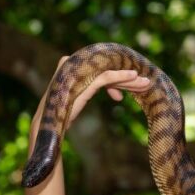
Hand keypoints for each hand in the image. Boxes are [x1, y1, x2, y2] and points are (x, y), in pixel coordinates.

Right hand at [29, 55, 151, 144]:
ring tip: (146, 84)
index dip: (117, 78)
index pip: (102, 69)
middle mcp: (76, 66)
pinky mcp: (84, 81)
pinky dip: (122, 76)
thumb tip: (113, 90)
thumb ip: (91, 88)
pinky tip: (134, 77)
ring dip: (129, 79)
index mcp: (75, 68)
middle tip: (145, 84)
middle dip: (127, 79)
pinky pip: (107, 77)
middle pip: (108, 70)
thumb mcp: (79, 98)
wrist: (48, 127)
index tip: (126, 93)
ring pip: (110, 73)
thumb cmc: (63, 114)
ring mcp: (79, 73)